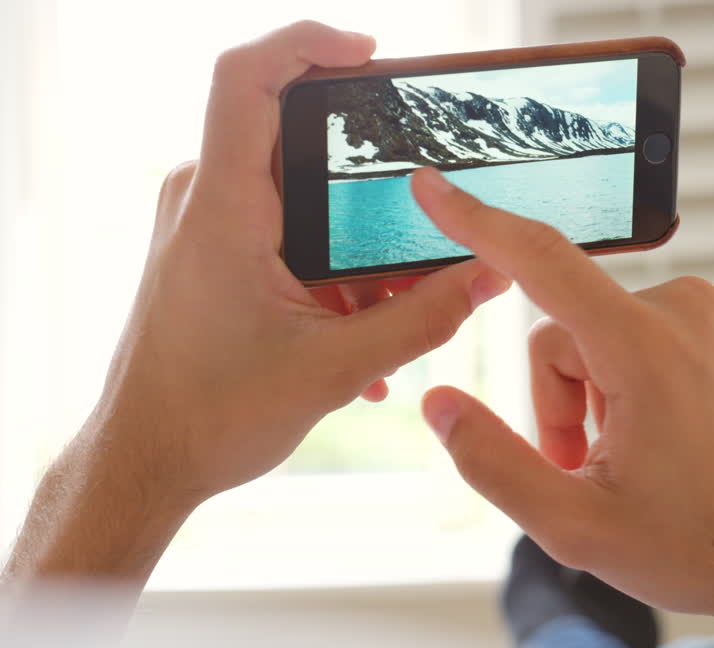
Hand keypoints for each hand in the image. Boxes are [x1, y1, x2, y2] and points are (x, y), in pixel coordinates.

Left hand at [98, 22, 507, 504]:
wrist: (146, 460)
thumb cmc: (210, 415)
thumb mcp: (335, 367)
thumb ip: (424, 319)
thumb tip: (490, 275)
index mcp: (223, 209)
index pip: (247, 79)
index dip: (307, 44)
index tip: (369, 52)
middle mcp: (205, 201)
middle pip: (293, 135)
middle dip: (366, 172)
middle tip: (420, 201)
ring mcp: (207, 226)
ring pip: (300, 195)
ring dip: (356, 244)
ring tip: (394, 306)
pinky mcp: (214, 253)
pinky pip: (288, 234)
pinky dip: (333, 272)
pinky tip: (363, 335)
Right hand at [411, 166, 713, 613]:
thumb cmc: (695, 546)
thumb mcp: (573, 526)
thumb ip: (490, 460)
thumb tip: (440, 403)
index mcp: (645, 350)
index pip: (540, 260)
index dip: (476, 221)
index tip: (432, 188)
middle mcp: (690, 308)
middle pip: (570, 326)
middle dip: (564, 396)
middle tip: (590, 467)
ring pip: (614, 325)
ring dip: (608, 384)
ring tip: (640, 453)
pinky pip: (662, 324)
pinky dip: (652, 368)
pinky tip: (677, 424)